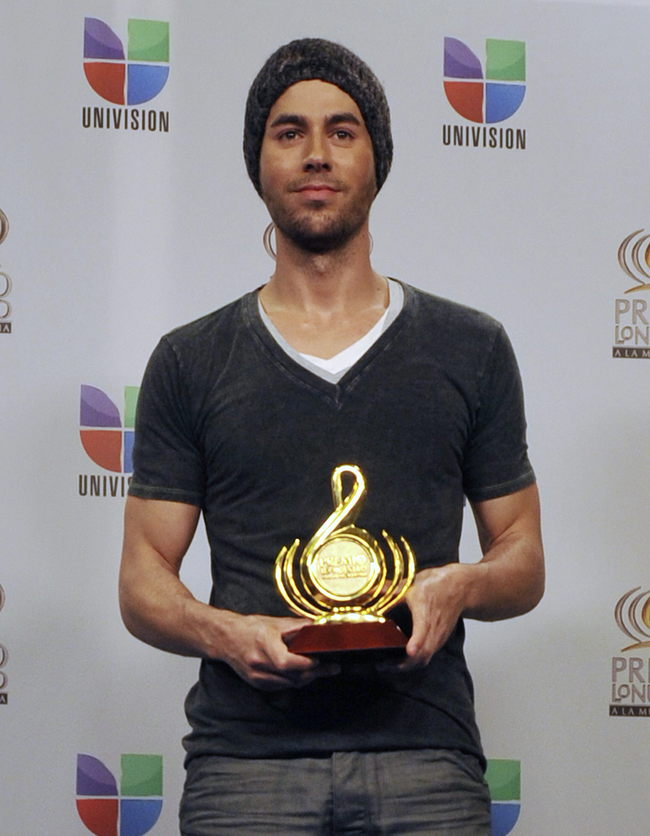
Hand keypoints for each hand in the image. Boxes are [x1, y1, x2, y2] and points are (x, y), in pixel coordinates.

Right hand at [217, 612, 339, 690]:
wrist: (226, 638)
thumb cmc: (249, 628)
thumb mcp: (274, 622)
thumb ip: (297, 626)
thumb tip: (317, 626)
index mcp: (264, 645)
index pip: (287, 662)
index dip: (307, 664)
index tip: (322, 660)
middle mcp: (259, 664)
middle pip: (292, 676)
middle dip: (315, 673)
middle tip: (332, 668)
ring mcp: (257, 676)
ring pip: (289, 684)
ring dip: (306, 678)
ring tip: (321, 670)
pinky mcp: (257, 683)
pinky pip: (281, 686)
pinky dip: (293, 681)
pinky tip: (303, 674)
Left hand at [386, 564, 469, 672]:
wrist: (459, 589)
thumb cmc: (436, 587)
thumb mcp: (412, 586)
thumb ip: (392, 592)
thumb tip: (373, 591)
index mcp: (426, 614)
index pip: (423, 631)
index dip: (417, 642)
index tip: (409, 651)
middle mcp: (434, 629)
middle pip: (424, 653)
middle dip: (406, 664)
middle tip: (386, 666)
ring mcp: (439, 637)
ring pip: (426, 657)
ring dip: (411, 665)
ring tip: (391, 666)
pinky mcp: (440, 640)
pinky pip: (429, 655)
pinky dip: (417, 661)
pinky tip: (404, 660)